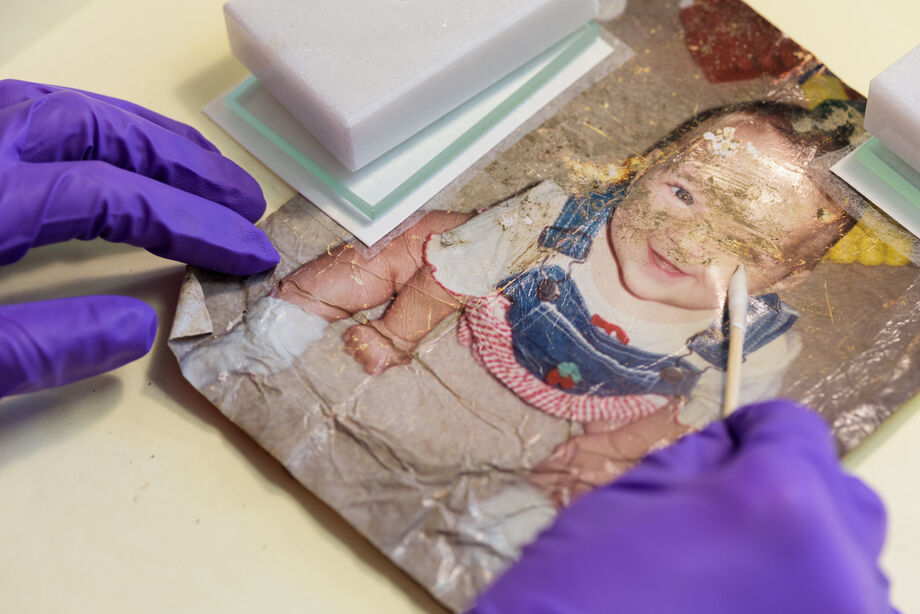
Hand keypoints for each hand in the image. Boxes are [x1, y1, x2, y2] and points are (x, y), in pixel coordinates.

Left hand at [0, 79, 278, 397]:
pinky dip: (98, 129)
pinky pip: (39, 113)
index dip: (193, 224)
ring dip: (148, 137)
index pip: (111, 196)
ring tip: (206, 169)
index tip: (248, 253)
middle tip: (246, 200)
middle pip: (99, 132)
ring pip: (69, 109)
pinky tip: (124, 154)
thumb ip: (37, 346)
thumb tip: (135, 331)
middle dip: (186, 165)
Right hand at [472, 400, 894, 613]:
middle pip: (841, 499)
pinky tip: (738, 609)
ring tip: (733, 569)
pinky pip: (835, 610)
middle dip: (789, 490)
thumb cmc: (578, 592)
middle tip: (732, 507)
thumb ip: (697, 461)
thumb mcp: (627, 499)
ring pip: (848, 567)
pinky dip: (797, 602)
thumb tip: (733, 446)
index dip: (754, 428)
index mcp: (781, 504)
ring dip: (799, 555)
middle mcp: (839, 571)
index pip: (796, 432)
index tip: (733, 440)